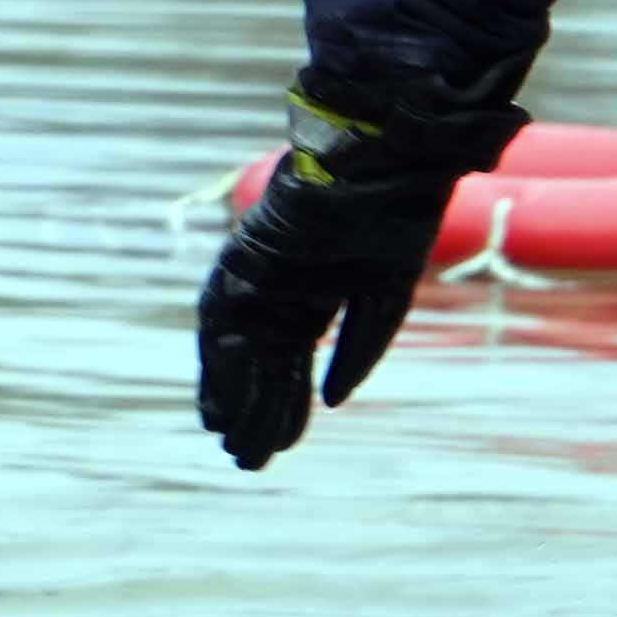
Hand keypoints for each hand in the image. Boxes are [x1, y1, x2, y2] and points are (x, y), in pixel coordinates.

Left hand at [195, 85, 508, 470]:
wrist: (383, 157)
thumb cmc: (397, 211)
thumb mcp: (385, 293)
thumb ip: (361, 346)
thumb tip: (334, 402)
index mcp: (320, 290)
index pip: (296, 358)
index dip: (288, 402)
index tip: (281, 444)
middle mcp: (284, 288)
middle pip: (265, 364)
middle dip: (258, 412)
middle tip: (248, 460)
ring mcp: (260, 274)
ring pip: (241, 352)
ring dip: (235, 399)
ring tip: (231, 445)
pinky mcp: (241, 261)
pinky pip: (222, 325)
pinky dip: (220, 366)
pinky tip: (219, 406)